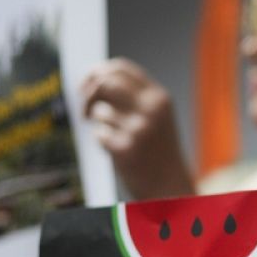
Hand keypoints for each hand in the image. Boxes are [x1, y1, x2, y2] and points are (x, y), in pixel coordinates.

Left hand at [81, 58, 194, 199]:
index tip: (87, 83)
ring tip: (117, 138)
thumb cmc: (159, 152)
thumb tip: (94, 80)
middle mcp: (151, 109)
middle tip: (85, 109)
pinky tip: (119, 152)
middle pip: (105, 82)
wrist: (171, 187)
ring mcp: (138, 128)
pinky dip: (103, 142)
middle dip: (88, 93)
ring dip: (100, 124)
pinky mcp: (125, 148)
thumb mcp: (156, 117)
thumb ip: (133, 97)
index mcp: (159, 98)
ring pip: (100, 111)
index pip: (122, 68)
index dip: (99, 71)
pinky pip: (99, 134)